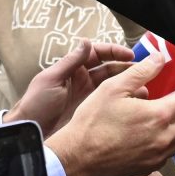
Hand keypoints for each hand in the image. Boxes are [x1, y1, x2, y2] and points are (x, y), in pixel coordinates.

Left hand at [7, 40, 133, 136]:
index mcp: (72, 69)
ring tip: (144, 87)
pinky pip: (110, 102)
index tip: (130, 55)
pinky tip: (134, 103)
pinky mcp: (90, 112)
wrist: (31, 133)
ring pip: (112, 85)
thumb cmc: (35, 105)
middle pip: (109, 68)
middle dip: (126, 67)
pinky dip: (122, 100)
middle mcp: (82, 80)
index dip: (114, 52)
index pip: (97, 54)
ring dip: (127, 83)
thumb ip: (70, 62)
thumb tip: (85, 42)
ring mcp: (88, 97)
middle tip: (143, 70)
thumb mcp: (51, 80)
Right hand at [45, 55, 174, 175]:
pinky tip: (157, 137)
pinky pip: (166, 154)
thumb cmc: (93, 122)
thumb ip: (141, 72)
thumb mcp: (114, 87)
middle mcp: (163, 138)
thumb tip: (159, 58)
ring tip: (174, 118)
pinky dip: (167, 143)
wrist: (78, 156)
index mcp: (158, 116)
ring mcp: (157, 156)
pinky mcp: (149, 167)